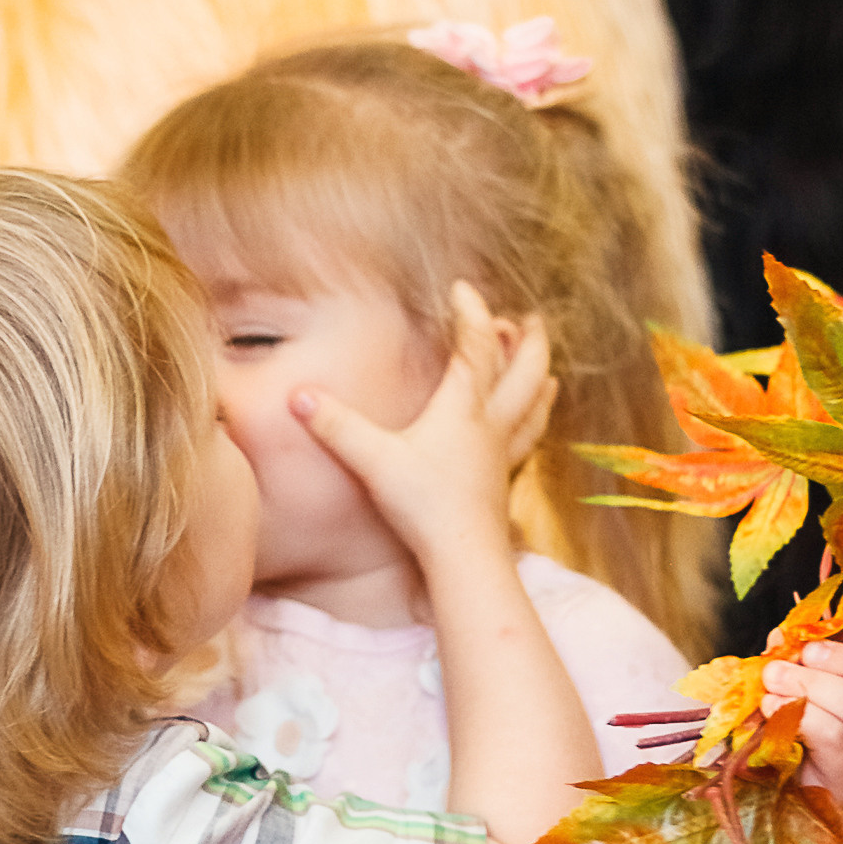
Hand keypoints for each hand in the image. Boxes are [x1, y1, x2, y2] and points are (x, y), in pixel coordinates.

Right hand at [293, 286, 551, 575]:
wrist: (464, 556)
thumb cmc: (424, 505)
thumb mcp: (372, 460)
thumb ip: (336, 426)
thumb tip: (298, 397)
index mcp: (463, 407)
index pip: (476, 345)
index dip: (472, 312)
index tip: (463, 287)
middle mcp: (490, 423)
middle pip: (524, 370)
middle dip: (529, 340)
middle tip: (532, 318)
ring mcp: (501, 452)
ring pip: (534, 404)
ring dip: (539, 377)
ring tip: (544, 365)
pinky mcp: (502, 479)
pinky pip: (527, 438)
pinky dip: (535, 419)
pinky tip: (533, 422)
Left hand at [761, 636, 842, 809]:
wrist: (783, 794)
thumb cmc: (805, 734)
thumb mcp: (814, 688)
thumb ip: (809, 659)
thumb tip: (782, 634)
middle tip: (804, 652)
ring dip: (812, 684)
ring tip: (775, 677)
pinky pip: (833, 737)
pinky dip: (800, 713)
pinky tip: (772, 707)